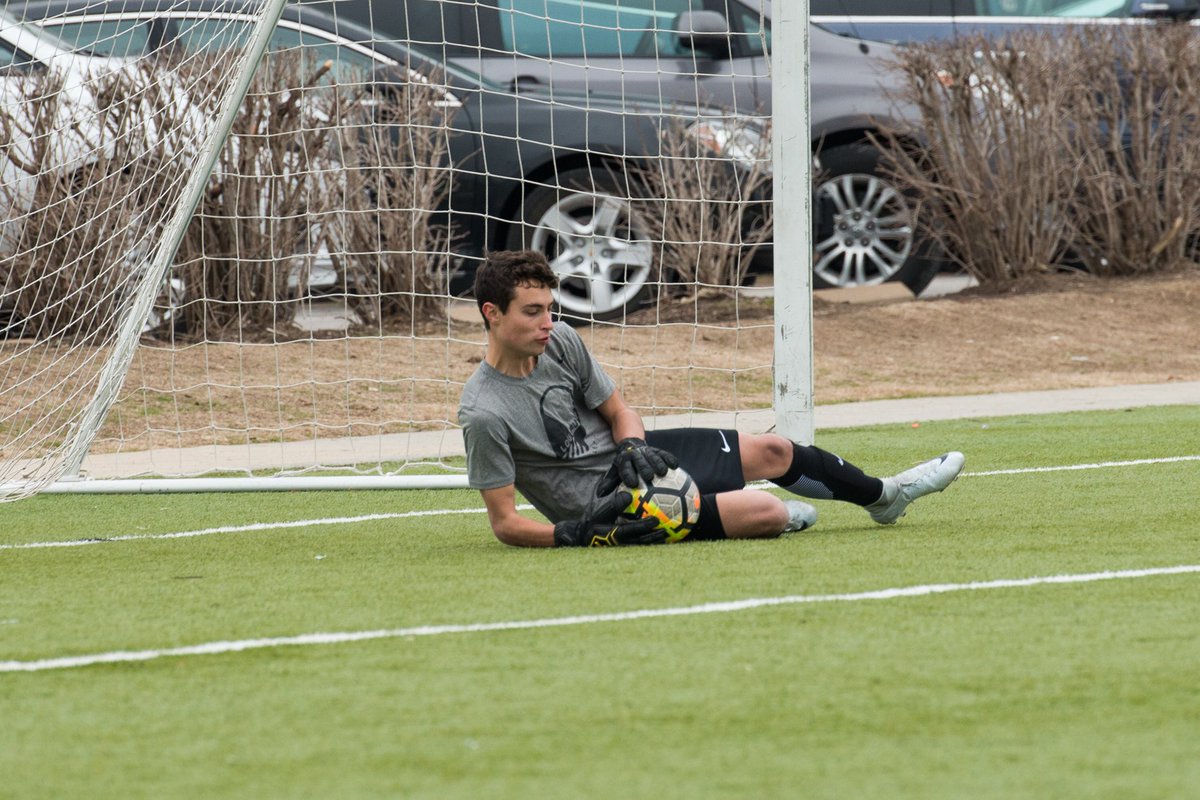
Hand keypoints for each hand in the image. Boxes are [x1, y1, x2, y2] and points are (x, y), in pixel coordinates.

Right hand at [553, 490, 667, 546]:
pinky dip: (652, 540)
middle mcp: (620, 543)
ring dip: (655, 540)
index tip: (656, 520)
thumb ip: (614, 505)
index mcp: (612, 534)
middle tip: (668, 529)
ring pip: (643, 545)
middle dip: (654, 537)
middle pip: (640, 541)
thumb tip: (627, 495)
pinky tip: (665, 533)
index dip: (643, 526)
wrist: (586, 538)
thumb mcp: (601, 513)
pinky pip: (641, 544)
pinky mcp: (627, 549)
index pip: (629, 531)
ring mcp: (624, 548)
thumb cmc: (595, 523)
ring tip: (670, 534)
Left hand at [611, 437, 678, 489]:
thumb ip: (609, 482)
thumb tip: (599, 494)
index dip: (628, 475)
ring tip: (663, 473)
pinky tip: (675, 466)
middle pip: (640, 461)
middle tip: (649, 476)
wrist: (630, 443)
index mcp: (624, 461)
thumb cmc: (625, 464)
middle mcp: (635, 455)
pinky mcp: (657, 450)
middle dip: (644, 468)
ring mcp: (647, 451)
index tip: (633, 484)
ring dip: (658, 463)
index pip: (625, 468)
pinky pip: (664, 454)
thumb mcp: (615, 470)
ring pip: (653, 456)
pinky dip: (669, 458)